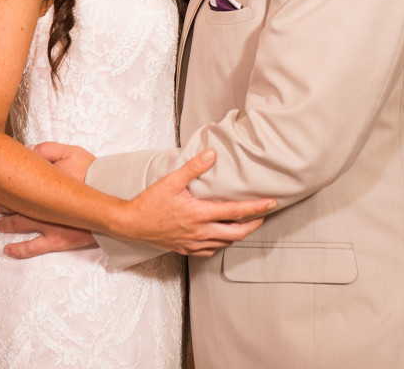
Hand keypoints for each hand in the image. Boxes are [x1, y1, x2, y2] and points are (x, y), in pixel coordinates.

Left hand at [0, 142, 96, 258]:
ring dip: (6, 224)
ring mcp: (48, 224)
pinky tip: (7, 250)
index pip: (18, 184)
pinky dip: (18, 250)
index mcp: (43, 184)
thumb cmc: (95, 174)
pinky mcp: (58, 240)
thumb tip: (28, 150)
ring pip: (19, 225)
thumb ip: (48, 150)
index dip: (6, 184)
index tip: (0, 183)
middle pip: (15, 204)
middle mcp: (41, 206)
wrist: (113, 198)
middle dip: (4, 204)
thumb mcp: (73, 152)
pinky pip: (32, 248)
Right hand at [117, 150, 276, 256]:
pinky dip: (223, 242)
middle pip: (237, 233)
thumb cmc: (150, 203)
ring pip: (226, 242)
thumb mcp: (171, 181)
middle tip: (265, 214)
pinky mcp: (188, 249)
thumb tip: (211, 155)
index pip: (235, 212)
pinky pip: (212, 249)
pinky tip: (223, 234)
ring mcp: (195, 243)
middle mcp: (200, 232)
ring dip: (240, 233)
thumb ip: (193, 168)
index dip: (256, 208)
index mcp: (199, 214)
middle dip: (254, 224)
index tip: (271, 203)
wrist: (132, 225)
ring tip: (248, 222)